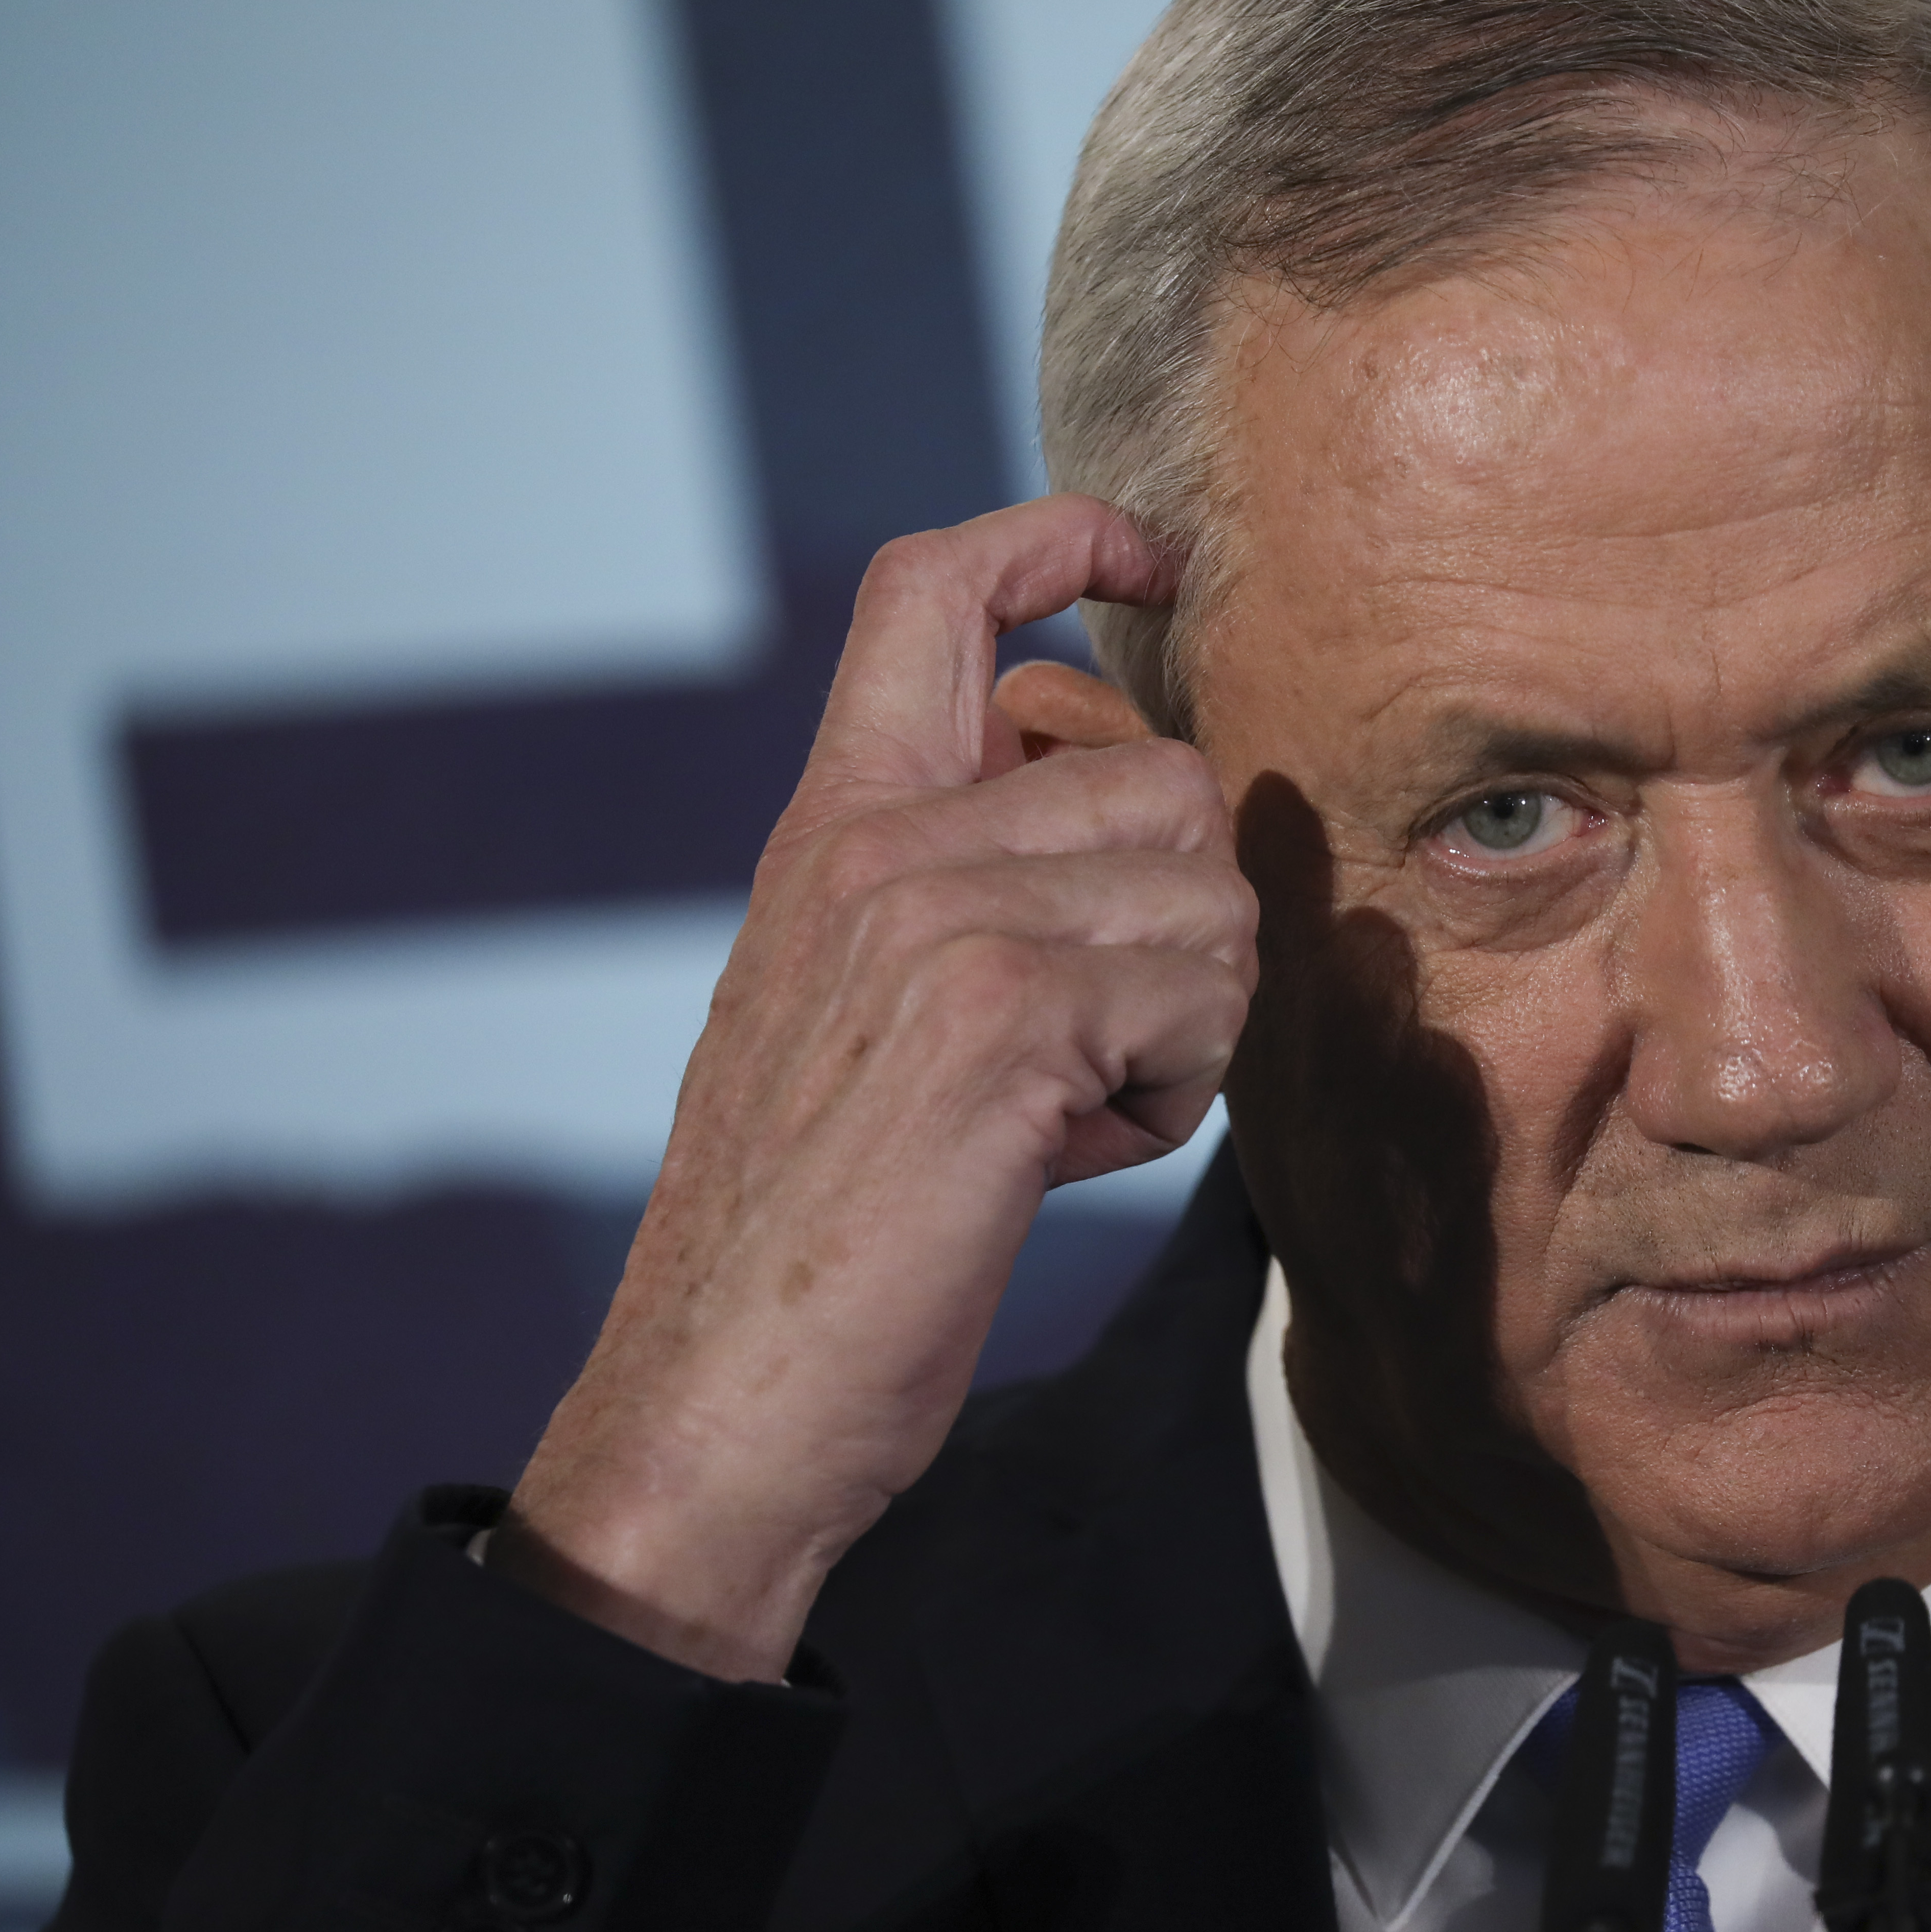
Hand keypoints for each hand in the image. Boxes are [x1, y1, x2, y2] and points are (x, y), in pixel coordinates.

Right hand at [499, 497, 1246, 1680]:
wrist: (721, 1395)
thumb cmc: (813, 1225)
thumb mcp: (859, 1009)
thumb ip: (959, 887)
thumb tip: (1135, 813)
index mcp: (834, 826)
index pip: (934, 589)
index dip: (1061, 536)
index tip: (1149, 559)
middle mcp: (879, 843)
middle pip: (1164, 779)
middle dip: (1174, 927)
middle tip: (1078, 1049)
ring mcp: (935, 920)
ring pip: (1209, 895)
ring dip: (1182, 1025)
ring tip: (1061, 1108)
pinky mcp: (1000, 1018)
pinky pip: (1201, 1006)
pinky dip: (1167, 1102)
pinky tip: (1058, 1156)